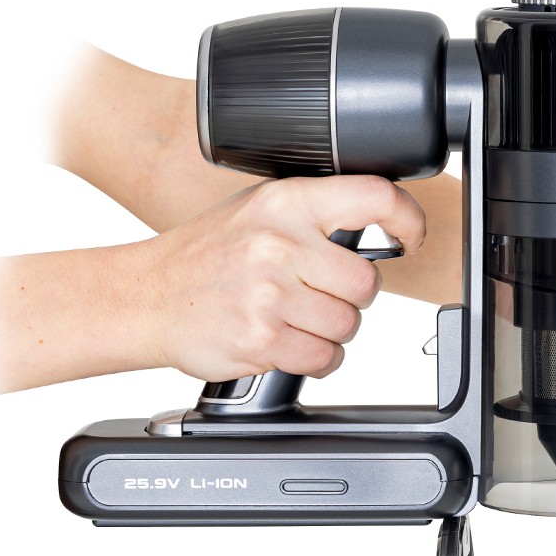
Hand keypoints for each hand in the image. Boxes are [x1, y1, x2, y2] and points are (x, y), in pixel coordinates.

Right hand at [136, 176, 425, 381]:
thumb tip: (384, 223)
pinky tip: (286, 340)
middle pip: (368, 283)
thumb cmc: (208, 255)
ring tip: (292, 316)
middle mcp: (279, 244)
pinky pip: (325, 358)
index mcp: (286, 203)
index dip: (407, 219)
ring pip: (349, 325)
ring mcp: (269, 294)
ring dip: (330, 331)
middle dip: (350, 296)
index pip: (374, 197)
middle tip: (315, 292)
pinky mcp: (262, 338)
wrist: (144, 296)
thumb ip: (317, 215)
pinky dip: (314, 358)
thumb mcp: (260, 210)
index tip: (411, 237)